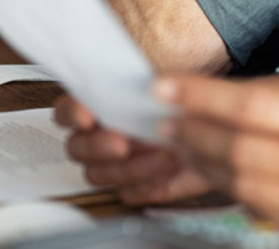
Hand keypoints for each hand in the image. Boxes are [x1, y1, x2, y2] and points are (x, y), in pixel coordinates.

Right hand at [53, 94, 211, 204]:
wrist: (211, 131)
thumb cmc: (183, 105)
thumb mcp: (170, 85)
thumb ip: (150, 85)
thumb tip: (149, 87)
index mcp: (96, 106)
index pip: (66, 111)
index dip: (72, 114)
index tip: (87, 117)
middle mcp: (97, 137)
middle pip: (76, 148)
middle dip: (97, 146)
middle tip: (122, 143)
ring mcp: (112, 165)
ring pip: (97, 175)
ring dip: (129, 168)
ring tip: (162, 156)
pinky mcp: (134, 187)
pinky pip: (127, 194)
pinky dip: (146, 185)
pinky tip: (167, 173)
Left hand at [158, 75, 278, 248]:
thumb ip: (267, 104)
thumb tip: (194, 99)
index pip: (255, 106)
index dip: (202, 96)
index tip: (164, 88)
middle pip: (243, 150)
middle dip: (194, 134)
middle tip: (167, 123)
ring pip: (245, 185)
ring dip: (203, 165)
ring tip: (183, 148)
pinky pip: (264, 212)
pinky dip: (232, 191)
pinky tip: (214, 174)